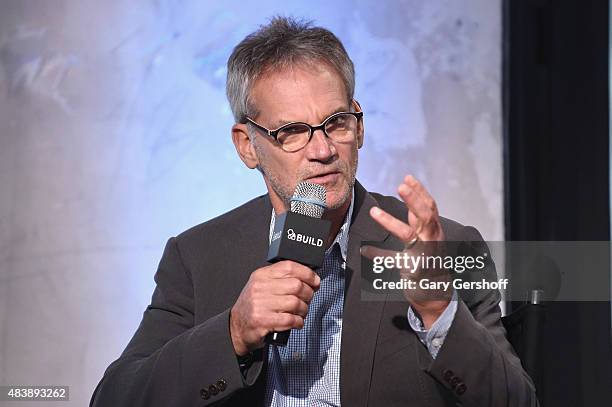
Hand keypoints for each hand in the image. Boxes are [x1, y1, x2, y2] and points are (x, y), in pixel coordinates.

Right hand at [229, 260, 320, 355]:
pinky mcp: (263, 321)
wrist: (237, 327)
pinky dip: (298, 322)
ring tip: (300, 312)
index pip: (289, 267)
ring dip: (303, 310)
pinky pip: (290, 319)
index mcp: (261, 275)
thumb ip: (281, 279)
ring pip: (295, 303)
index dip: (307, 273)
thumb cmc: (253, 307)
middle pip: (296, 285)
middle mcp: (260, 288)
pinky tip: (296, 322)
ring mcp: (261, 304)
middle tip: (307, 299)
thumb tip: (308, 277)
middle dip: (308, 294)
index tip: (314, 281)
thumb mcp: (262, 286)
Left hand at [367, 175, 450, 328]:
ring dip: (391, 222)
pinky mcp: (413, 269)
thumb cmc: (430, 261)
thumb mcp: (426, 235)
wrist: (436, 293)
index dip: (420, 191)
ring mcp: (423, 254)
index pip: (429, 206)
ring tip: (373, 212)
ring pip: (408, 235)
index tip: (407, 177)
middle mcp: (431, 240)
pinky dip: (378, 254)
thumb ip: (417, 218)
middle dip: (414, 199)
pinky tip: (365, 250)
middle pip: (426, 215)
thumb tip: (410, 193)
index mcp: (433, 231)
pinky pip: (393, 260)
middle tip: (400, 185)